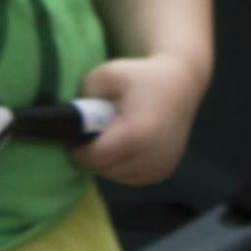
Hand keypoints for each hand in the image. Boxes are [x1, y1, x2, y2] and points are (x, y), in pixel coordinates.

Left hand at [71, 54, 206, 186]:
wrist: (180, 83)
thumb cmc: (140, 76)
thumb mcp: (107, 74)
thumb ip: (84, 95)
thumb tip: (69, 118)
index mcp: (134, 135)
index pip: (94, 158)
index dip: (78, 150)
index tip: (71, 138)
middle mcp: (150, 157)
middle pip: (105, 170)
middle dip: (93, 156)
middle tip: (91, 135)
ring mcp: (159, 167)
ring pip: (118, 176)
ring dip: (108, 163)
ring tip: (110, 137)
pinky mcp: (164, 171)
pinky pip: (133, 177)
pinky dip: (124, 166)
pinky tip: (125, 145)